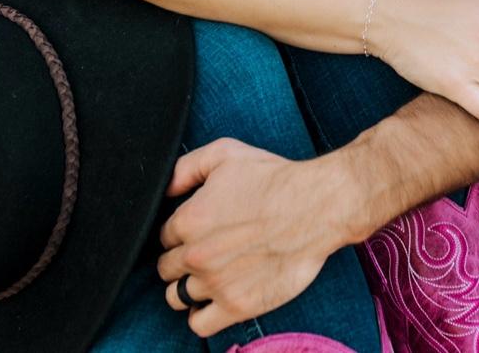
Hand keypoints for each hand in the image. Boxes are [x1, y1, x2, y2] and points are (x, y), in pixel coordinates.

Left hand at [157, 139, 338, 337]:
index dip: (179, 231)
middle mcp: (196, 255)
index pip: (163, 236)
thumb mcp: (224, 153)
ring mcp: (216, 284)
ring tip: (209, 273)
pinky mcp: (237, 306)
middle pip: (166, 267)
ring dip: (188, 285)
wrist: (315, 207)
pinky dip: (200, 314)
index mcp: (189, 219)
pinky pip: (198, 324)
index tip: (197, 228)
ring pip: (176, 296)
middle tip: (206, 248)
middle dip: (181, 257)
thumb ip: (185, 168)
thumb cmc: (273, 178)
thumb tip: (164, 189)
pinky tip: (214, 297)